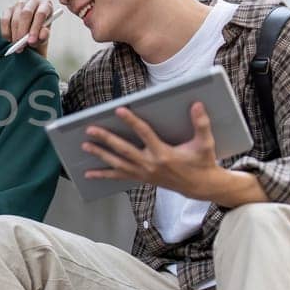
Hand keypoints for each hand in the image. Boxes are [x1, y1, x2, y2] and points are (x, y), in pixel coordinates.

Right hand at [0, 0, 55, 56]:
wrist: (29, 39)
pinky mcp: (8, 10)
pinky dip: (6, 32)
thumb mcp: (44, 39)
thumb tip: (41, 35)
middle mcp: (33, 1)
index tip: (31, 41)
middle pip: (26, 13)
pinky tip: (10, 40)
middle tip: (21, 45)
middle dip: (23, 31)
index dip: (35, 28)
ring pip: (15, 19)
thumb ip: (44, 37)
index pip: (40, 14)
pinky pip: (4, 21)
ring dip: (15, 35)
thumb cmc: (39, 37)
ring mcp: (19, 4)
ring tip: (18, 47)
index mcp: (46, 5)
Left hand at [81, 102, 227, 199]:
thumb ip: (201, 123)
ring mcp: (144, 173)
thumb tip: (196, 104)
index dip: (131, 121)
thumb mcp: (205, 143)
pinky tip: (88, 173)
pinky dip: (103, 175)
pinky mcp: (141, 178)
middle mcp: (151, 164)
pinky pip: (119, 177)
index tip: (119, 110)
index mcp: (164, 154)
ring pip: (117, 163)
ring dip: (100, 154)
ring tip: (84, 145)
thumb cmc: (202, 162)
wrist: (200, 186)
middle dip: (106, 139)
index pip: (144, 133)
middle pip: (124, 149)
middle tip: (90, 129)